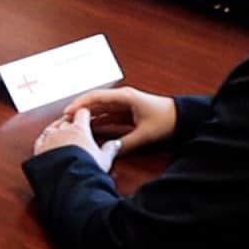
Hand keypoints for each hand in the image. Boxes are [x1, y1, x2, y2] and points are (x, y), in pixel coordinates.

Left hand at [31, 108, 120, 169]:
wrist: (70, 182)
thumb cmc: (88, 170)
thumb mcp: (105, 159)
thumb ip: (110, 149)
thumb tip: (116, 143)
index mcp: (79, 130)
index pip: (82, 113)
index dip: (85, 114)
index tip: (87, 115)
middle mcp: (62, 131)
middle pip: (66, 120)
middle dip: (70, 121)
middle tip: (74, 126)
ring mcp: (49, 139)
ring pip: (52, 128)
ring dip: (56, 129)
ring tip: (61, 133)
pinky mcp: (38, 150)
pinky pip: (40, 140)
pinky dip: (44, 140)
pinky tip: (46, 142)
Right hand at [58, 86, 176, 153]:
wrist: (183, 118)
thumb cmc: (167, 119)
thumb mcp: (145, 134)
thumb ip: (127, 143)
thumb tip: (110, 152)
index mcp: (124, 97)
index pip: (96, 97)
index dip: (80, 103)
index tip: (67, 111)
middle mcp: (122, 98)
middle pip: (95, 102)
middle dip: (80, 110)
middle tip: (65, 120)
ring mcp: (124, 105)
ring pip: (101, 110)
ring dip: (89, 117)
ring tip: (74, 126)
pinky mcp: (128, 113)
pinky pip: (109, 116)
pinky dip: (99, 122)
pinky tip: (91, 129)